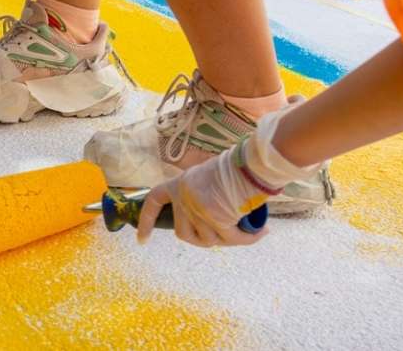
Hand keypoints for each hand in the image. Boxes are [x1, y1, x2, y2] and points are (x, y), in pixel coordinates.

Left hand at [135, 147, 267, 247]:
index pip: (154, 201)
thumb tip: (208, 220)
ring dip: (229, 239)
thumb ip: (199, 193)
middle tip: (223, 234)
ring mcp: (197, 209)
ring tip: (247, 228)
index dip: (146, 221)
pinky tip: (260, 232)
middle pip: (184, 233)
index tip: (142, 240)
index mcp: (179, 184)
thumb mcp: (207, 176)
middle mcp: (184, 197)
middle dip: (202, 239)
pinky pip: (230, 238)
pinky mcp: (215, 218)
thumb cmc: (235, 166)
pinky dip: (247, 239)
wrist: (249, 161)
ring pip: (208, 239)